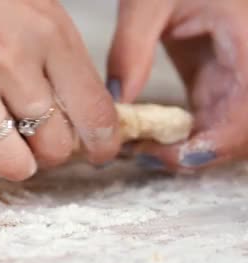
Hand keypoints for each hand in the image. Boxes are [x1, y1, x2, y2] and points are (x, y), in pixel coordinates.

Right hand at [0, 0, 120, 187]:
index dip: (102, 143)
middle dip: (46, 153)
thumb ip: (52, 50)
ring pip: (12, 164)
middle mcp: (12, 58)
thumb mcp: (25, 1)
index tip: (96, 151)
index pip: (96, 112)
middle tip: (27, 138)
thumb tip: (74, 107)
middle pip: (55, 147)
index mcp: (48, 31)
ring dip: (7, 164)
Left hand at [108, 0, 247, 170]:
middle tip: (143, 154)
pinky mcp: (218, 76)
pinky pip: (210, 117)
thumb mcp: (148, 1)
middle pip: (239, 130)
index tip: (171, 155)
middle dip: (195, 152)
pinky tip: (146, 134)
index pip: (246, 113)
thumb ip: (132, 48)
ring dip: (186, 146)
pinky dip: (180, 132)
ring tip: (138, 147)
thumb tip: (119, 101)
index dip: (215, 144)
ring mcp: (237, 73)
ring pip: (225, 128)